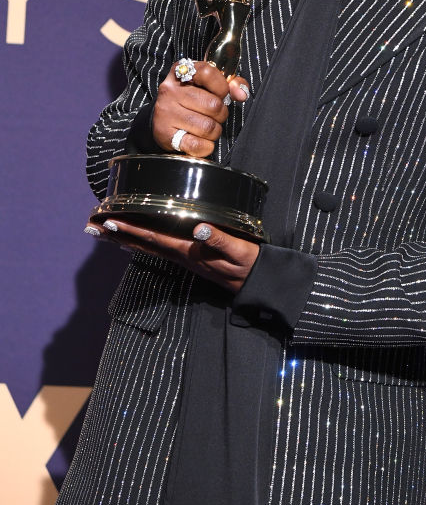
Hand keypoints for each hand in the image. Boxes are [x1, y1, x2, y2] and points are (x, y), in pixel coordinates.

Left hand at [87, 219, 258, 293]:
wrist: (256, 282)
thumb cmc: (249, 264)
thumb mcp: (239, 251)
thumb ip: (219, 240)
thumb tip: (198, 228)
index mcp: (188, 251)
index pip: (153, 238)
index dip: (130, 229)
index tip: (108, 221)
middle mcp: (180, 255)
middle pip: (142, 244)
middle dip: (116, 235)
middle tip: (91, 226)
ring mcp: (183, 257)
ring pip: (147, 246)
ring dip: (123, 238)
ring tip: (103, 230)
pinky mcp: (189, 256)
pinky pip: (157, 247)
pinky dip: (140, 241)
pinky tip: (134, 238)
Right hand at [153, 61, 249, 157]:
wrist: (162, 119)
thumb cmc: (191, 98)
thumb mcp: (206, 84)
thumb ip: (230, 84)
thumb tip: (242, 94)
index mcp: (180, 71)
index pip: (208, 72)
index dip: (221, 86)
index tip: (221, 94)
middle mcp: (170, 90)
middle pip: (213, 104)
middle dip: (221, 113)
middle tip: (215, 115)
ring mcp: (166, 112)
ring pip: (207, 127)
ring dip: (215, 131)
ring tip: (208, 127)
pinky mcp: (164, 134)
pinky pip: (196, 144)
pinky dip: (206, 146)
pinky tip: (202, 141)